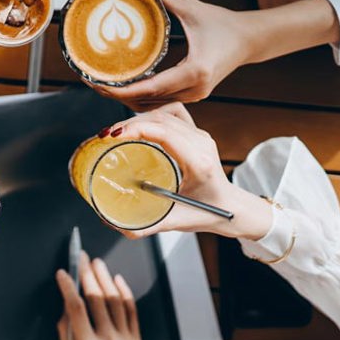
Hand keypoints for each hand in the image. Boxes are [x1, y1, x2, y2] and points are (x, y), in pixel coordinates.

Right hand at [57, 254, 141, 339]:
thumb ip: (66, 331)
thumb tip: (67, 302)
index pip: (76, 310)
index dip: (68, 288)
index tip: (62, 274)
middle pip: (97, 299)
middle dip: (87, 275)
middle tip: (81, 258)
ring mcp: (125, 339)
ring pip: (115, 301)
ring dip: (105, 278)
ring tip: (97, 263)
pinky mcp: (136, 338)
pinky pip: (131, 310)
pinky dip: (124, 292)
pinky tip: (116, 279)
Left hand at [95, 0, 256, 108]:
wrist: (250, 39)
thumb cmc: (223, 22)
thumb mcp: (191, 7)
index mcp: (194, 71)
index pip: (148, 89)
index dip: (118, 90)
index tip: (95, 83)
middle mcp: (194, 90)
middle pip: (146, 101)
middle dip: (115, 95)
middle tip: (88, 81)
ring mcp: (195, 96)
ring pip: (153, 106)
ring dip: (126, 98)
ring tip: (100, 85)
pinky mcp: (194, 96)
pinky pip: (161, 102)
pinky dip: (141, 97)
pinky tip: (123, 87)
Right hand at [105, 103, 273, 239]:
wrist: (233, 209)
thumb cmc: (209, 214)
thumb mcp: (174, 222)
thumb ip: (143, 226)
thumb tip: (111, 222)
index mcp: (198, 162)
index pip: (164, 132)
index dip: (134, 128)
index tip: (112, 136)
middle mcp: (201, 143)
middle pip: (160, 119)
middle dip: (128, 123)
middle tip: (106, 136)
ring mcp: (201, 136)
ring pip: (165, 113)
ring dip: (138, 119)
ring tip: (117, 131)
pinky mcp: (198, 134)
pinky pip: (173, 113)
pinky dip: (152, 115)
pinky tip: (139, 123)